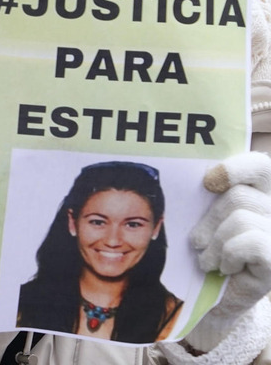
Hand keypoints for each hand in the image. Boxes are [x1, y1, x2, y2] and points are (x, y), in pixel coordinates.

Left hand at [183, 152, 270, 351]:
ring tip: (209, 260)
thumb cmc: (210, 250)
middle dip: (210, 220)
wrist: (217, 297)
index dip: (236, 167)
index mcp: (262, 194)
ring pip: (240, 220)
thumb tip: (205, 178)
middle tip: (199, 241)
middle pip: (238, 196)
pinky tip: (226, 269)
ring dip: (214, 244)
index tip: (209, 182)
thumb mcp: (208, 218)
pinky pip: (249, 243)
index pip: (260, 165)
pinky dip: (228, 257)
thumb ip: (211, 195)